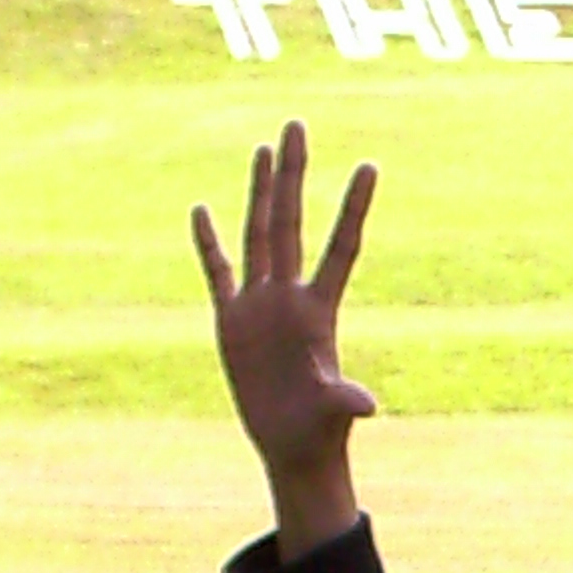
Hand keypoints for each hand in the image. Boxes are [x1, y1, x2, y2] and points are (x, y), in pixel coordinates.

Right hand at [192, 121, 377, 559]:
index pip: (340, 247)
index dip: (353, 208)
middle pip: (291, 223)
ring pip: (258, 234)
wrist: (291, 447)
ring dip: (260, 192)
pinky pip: (218, 272)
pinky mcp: (231, 321)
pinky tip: (203, 209)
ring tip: (265, 148)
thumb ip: (344, 402)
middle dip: (294, 175)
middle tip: (297, 125)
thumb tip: (366, 406)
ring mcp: (259, 305)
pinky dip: (209, 243)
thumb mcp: (332, 415)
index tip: (369, 165)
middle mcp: (289, 297)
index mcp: (318, 311)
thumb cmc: (318, 432)